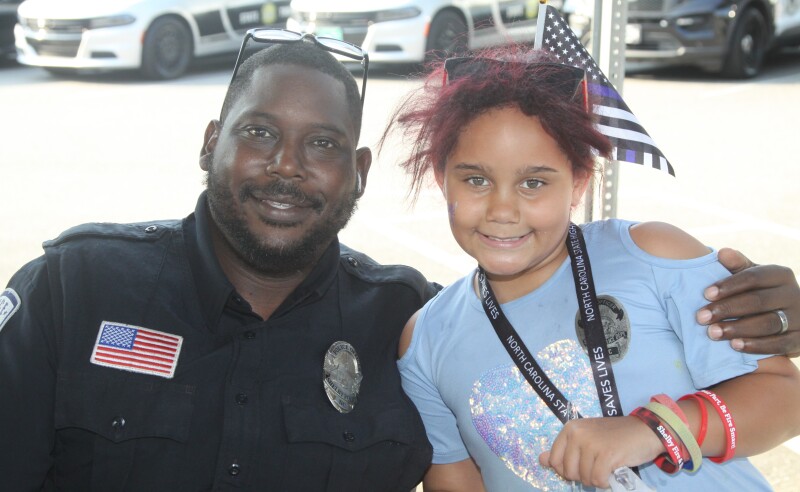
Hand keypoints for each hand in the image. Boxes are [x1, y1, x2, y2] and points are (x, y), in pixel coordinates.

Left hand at [538, 416, 662, 488]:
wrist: (646, 430)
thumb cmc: (615, 436)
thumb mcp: (586, 439)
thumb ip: (564, 450)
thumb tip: (541, 460)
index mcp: (570, 429)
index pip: (555, 460)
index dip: (567, 470)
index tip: (582, 465)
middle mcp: (577, 433)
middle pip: (568, 472)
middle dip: (583, 476)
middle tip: (598, 465)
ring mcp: (591, 443)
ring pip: (584, 478)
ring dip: (596, 479)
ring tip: (607, 466)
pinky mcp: (606, 454)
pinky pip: (598, 480)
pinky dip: (606, 482)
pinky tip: (613, 471)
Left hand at [696, 248, 799, 356]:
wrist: (788, 319)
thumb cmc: (760, 293)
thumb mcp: (750, 277)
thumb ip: (737, 265)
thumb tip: (722, 253)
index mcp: (781, 275)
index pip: (753, 277)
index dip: (729, 285)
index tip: (705, 294)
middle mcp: (794, 294)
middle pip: (758, 301)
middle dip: (727, 309)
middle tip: (701, 317)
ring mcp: (799, 318)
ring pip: (768, 323)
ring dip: (738, 329)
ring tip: (713, 333)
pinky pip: (780, 344)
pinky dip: (757, 346)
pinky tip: (735, 346)